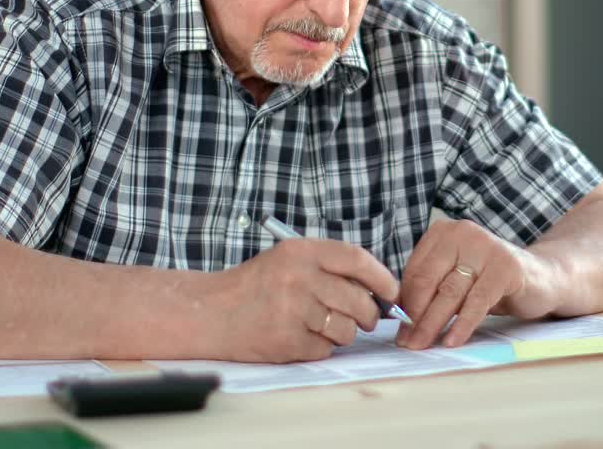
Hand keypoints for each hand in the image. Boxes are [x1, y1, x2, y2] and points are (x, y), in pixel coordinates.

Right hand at [212, 239, 398, 362]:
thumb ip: (329, 267)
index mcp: (301, 251)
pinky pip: (324, 349)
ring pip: (346, 329)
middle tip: (366, 319)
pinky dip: (318, 348)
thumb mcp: (289, 259)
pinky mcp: (287, 340)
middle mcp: (299, 277)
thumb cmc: (256, 286)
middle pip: (358, 300)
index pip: (357, 259)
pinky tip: (299, 337)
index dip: (382, 278)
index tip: (391, 292)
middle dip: (368, 315)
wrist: (211, 312)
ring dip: (342, 333)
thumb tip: (378, 290)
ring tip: (320, 326)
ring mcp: (293, 310)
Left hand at [396, 219, 557, 349]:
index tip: (399, 330)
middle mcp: (462, 233)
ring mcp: (485, 247)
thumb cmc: (491, 282)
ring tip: (422, 345)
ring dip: (432, 324)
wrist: (542, 277)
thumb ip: (432, 290)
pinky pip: (477, 301)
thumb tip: (400, 321)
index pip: (414, 271)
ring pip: (449, 292)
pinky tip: (452, 341)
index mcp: (443, 232)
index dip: (404, 304)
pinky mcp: (505, 266)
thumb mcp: (457, 280)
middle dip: (415, 316)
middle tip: (407, 343)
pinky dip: (462, 325)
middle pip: (428, 281)